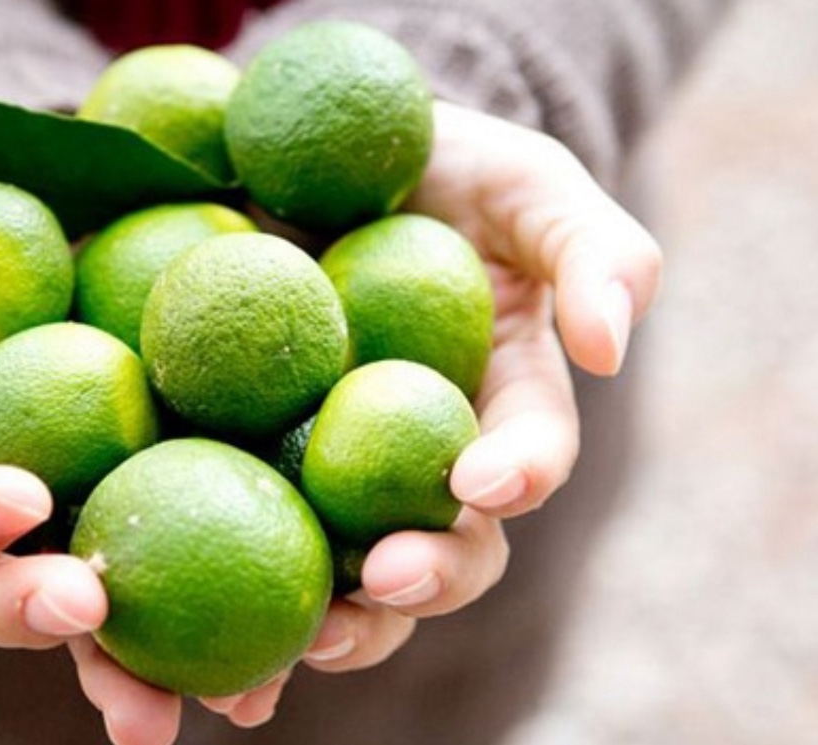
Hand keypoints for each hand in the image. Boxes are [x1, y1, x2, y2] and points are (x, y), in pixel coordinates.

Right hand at [0, 176, 252, 744]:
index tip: (18, 496)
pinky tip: (303, 640)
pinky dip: (241, 616)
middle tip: (90, 608)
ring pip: (100, 621)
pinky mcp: (170, 496)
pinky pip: (201, 562)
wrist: (60, 193)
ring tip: (220, 695)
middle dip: (31, 617)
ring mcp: (83, 511)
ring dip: (144, 671)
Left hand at [292, 100, 661, 678]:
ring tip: (285, 653)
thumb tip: (610, 344)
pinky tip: (207, 635)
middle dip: (427, 575)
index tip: (481, 480)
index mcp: (505, 403)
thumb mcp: (528, 186)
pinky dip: (243, 586)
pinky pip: (260, 533)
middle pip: (449, 545)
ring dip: (337, 622)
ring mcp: (348, 471)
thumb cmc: (450, 170)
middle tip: (382, 583)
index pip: (530, 454)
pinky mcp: (267, 467)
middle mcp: (432, 457)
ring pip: (358, 574)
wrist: (335, 160)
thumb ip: (591, 250)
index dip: (519, 473)